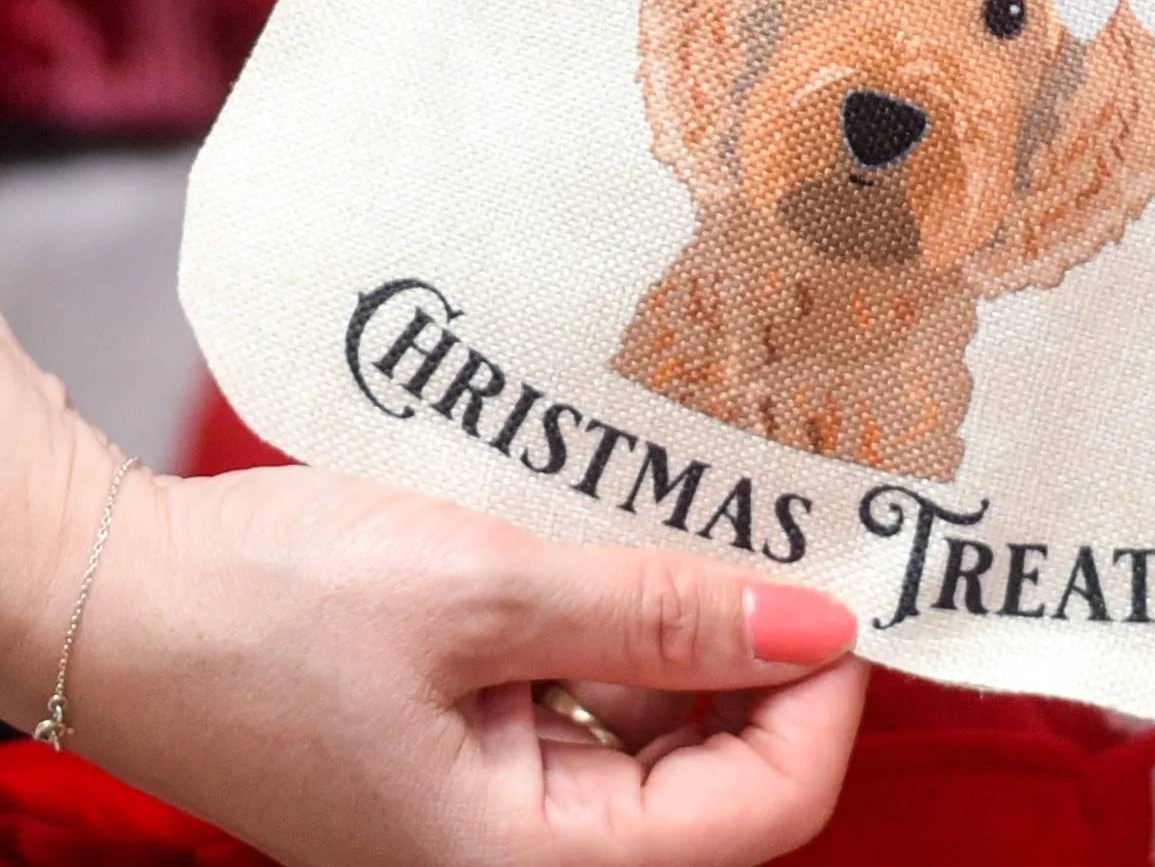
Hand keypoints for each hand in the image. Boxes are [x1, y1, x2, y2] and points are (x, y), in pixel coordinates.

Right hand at [41, 434, 866, 866]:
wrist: (117, 595)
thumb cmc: (273, 607)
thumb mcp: (486, 594)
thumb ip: (660, 616)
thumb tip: (820, 628)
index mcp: (521, 863)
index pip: (760, 814)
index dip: (823, 698)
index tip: (847, 579)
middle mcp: (520, 852)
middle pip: (723, 779)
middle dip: (775, 657)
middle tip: (804, 525)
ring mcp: (498, 798)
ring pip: (668, 730)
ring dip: (711, 629)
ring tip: (733, 512)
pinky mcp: (477, 739)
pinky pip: (602, 696)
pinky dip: (642, 623)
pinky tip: (653, 536)